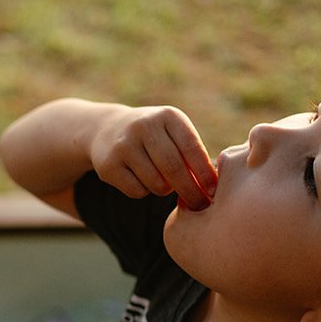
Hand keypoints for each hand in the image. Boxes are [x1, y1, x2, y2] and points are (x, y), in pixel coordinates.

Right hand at [88, 105, 215, 210]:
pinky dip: (145, 192)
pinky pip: (137, 191)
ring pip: (156, 184)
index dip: (204, 173)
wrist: (107, 129)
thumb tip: (212, 187)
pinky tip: (141, 179)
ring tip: (163, 181)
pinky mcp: (108, 165)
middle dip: (190, 191)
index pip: (191, 148)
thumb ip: (192, 154)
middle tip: (200, 205)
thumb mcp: (173, 133)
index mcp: (167, 116)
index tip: (213, 191)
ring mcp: (124, 145)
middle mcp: (144, 126)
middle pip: (174, 168)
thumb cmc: (154, 137)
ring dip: (165, 190)